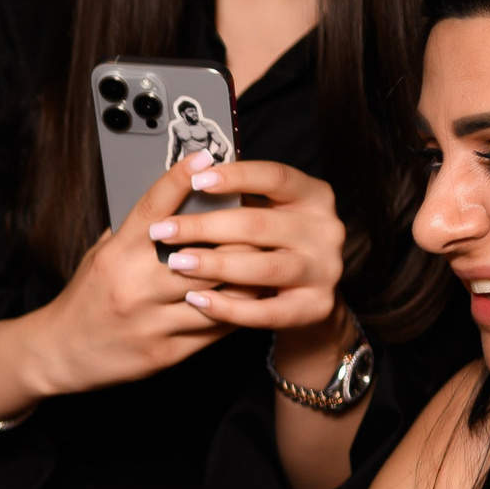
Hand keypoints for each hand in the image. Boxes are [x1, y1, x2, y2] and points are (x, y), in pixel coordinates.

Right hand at [20, 151, 243, 398]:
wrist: (59, 354)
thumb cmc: (86, 298)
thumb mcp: (101, 255)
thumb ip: (137, 232)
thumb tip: (179, 199)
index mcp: (116, 255)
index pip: (154, 208)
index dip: (181, 178)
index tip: (205, 155)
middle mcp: (133, 285)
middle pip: (204, 253)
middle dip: (239, 235)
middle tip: (264, 219)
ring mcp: (150, 321)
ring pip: (217, 294)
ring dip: (249, 276)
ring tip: (270, 260)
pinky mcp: (164, 352)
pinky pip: (213, 329)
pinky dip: (238, 311)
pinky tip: (252, 299)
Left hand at [146, 157, 348, 337]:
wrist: (310, 298)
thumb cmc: (275, 246)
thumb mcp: (268, 214)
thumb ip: (240, 200)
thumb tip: (187, 178)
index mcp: (314, 196)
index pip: (276, 177)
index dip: (236, 177)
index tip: (195, 180)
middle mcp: (326, 230)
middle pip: (260, 224)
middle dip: (206, 227)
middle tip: (163, 231)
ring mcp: (324, 271)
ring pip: (264, 268)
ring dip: (216, 265)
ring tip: (176, 264)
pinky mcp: (315, 307)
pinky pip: (266, 311)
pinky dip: (229, 307)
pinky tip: (197, 300)